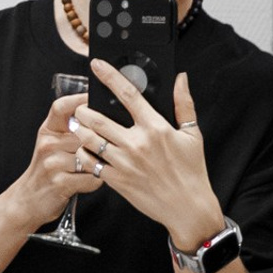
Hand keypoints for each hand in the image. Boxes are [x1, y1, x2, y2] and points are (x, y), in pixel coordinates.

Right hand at [9, 91, 104, 231]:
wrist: (28, 200)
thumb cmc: (48, 171)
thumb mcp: (52, 145)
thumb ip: (69, 130)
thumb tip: (101, 115)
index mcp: (47, 131)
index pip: (61, 106)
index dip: (80, 99)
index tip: (96, 97)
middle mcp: (48, 144)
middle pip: (86, 133)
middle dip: (101, 142)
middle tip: (109, 146)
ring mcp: (52, 163)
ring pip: (92, 156)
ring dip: (100, 164)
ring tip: (96, 169)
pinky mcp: (60, 182)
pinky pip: (91, 177)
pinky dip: (95, 182)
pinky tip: (89, 182)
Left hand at [73, 65, 225, 247]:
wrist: (188, 207)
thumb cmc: (192, 170)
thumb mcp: (192, 135)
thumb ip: (184, 104)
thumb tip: (180, 78)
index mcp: (156, 128)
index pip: (128, 94)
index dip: (109, 76)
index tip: (96, 65)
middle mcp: (137, 143)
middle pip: (97, 117)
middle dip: (84, 109)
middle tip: (81, 107)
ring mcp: (124, 162)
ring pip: (89, 139)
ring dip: (80, 129)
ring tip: (80, 126)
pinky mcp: (116, 180)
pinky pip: (90, 162)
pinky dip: (84, 153)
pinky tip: (86, 150)